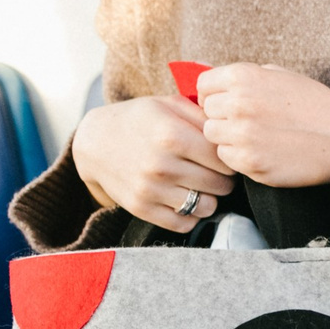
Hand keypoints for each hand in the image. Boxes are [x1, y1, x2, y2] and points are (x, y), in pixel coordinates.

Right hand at [72, 96, 234, 233]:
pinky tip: (188, 198)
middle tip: (217, 171)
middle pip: (220, 184)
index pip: (225, 158)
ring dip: (211, 198)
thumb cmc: (139, 119)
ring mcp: (150, 190)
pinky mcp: (141, 209)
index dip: (231, 157)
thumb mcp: (170, 105)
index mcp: (172, 136)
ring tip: (203, 185)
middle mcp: (162, 165)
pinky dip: (192, 214)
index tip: (227, 154)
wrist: (95, 140)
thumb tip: (234, 132)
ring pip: (207, 207)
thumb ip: (204, 116)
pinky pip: (184, 224)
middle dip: (224, 178)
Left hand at [196, 63, 329, 189]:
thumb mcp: (283, 76)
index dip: (213, 95)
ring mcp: (242, 134)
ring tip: (254, 137)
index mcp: (244, 76)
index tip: (225, 103)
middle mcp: (238, 103)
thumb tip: (218, 83)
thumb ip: (248, 77)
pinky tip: (262, 150)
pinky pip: (226, 157)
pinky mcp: (248, 162)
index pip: (203, 85)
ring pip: (212, 136)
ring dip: (228, 138)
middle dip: (222, 117)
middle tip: (247, 123)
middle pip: (207, 112)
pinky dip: (239, 156)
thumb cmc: (316, 106)